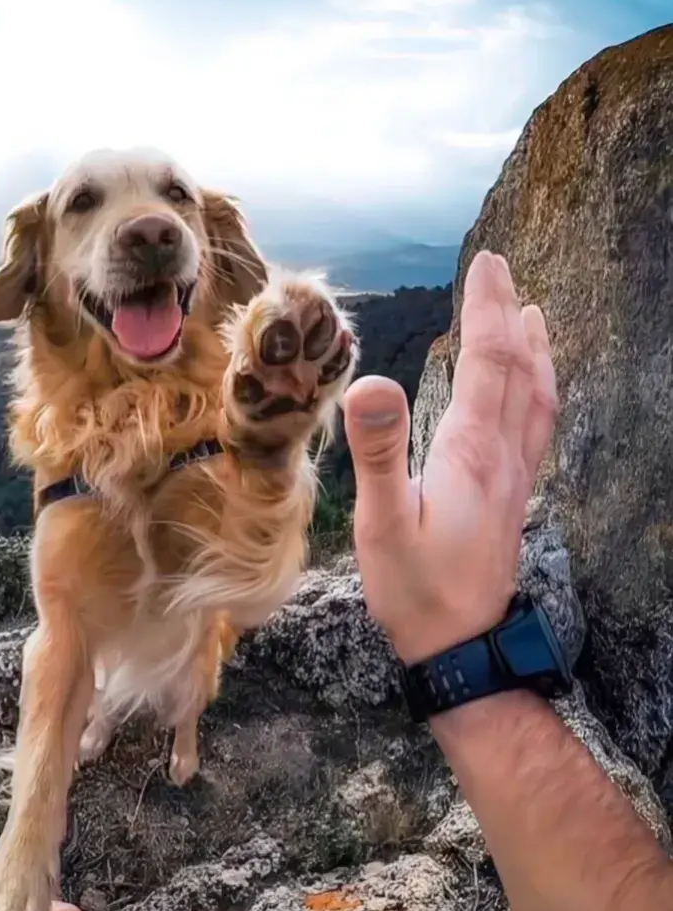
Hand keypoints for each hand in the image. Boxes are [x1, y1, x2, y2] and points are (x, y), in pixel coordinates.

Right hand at [342, 251, 558, 664]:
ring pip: (537, 397)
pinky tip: (531, 390)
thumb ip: (379, 451)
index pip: (488, 362)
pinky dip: (539, 390)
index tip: (487, 263)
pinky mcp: (510, 497)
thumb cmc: (414, 589)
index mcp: (471, 452)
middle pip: (517, 369)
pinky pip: (537, 427)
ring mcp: (513, 478)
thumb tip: (371, 381)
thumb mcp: (383, 522)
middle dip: (509, 313)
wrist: (461, 647)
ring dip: (534, 350)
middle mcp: (502, 456)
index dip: (487, 309)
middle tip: (501, 268)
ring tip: (532, 314)